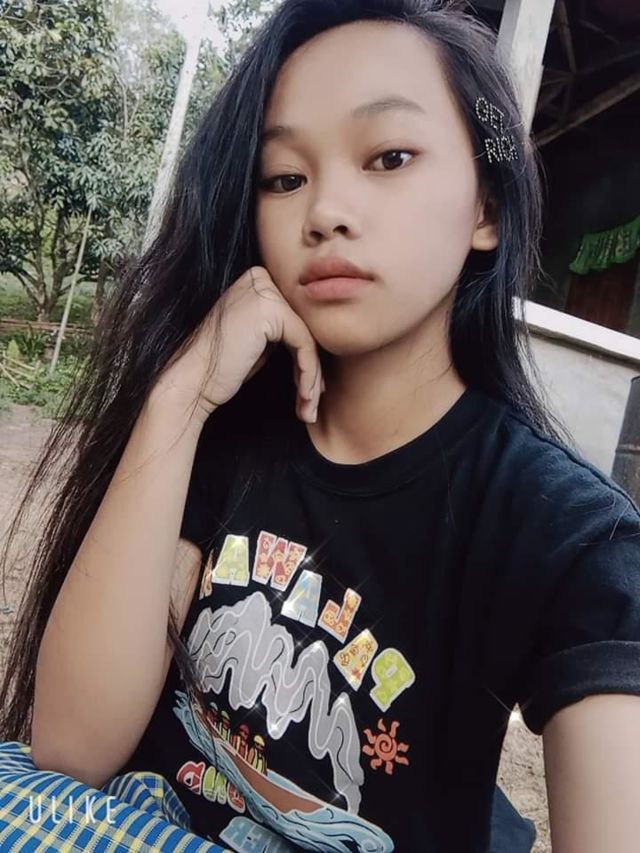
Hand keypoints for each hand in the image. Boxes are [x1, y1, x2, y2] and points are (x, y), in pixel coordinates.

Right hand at [154, 266, 323, 425]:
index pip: (296, 321)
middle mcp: (260, 278)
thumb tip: (322, 343)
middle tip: (311, 404)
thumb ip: (283, 331)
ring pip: (308, 339)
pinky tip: (304, 398)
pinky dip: (308, 374)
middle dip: (312, 371)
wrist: (191, 381)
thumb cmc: (221, 368)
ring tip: (308, 409)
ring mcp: (263, 291)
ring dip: (312, 378)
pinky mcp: (268, 309)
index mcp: (256, 282)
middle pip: (304, 328)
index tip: (308, 391)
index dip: (306, 359)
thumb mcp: (259, 342)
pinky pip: (304, 345)